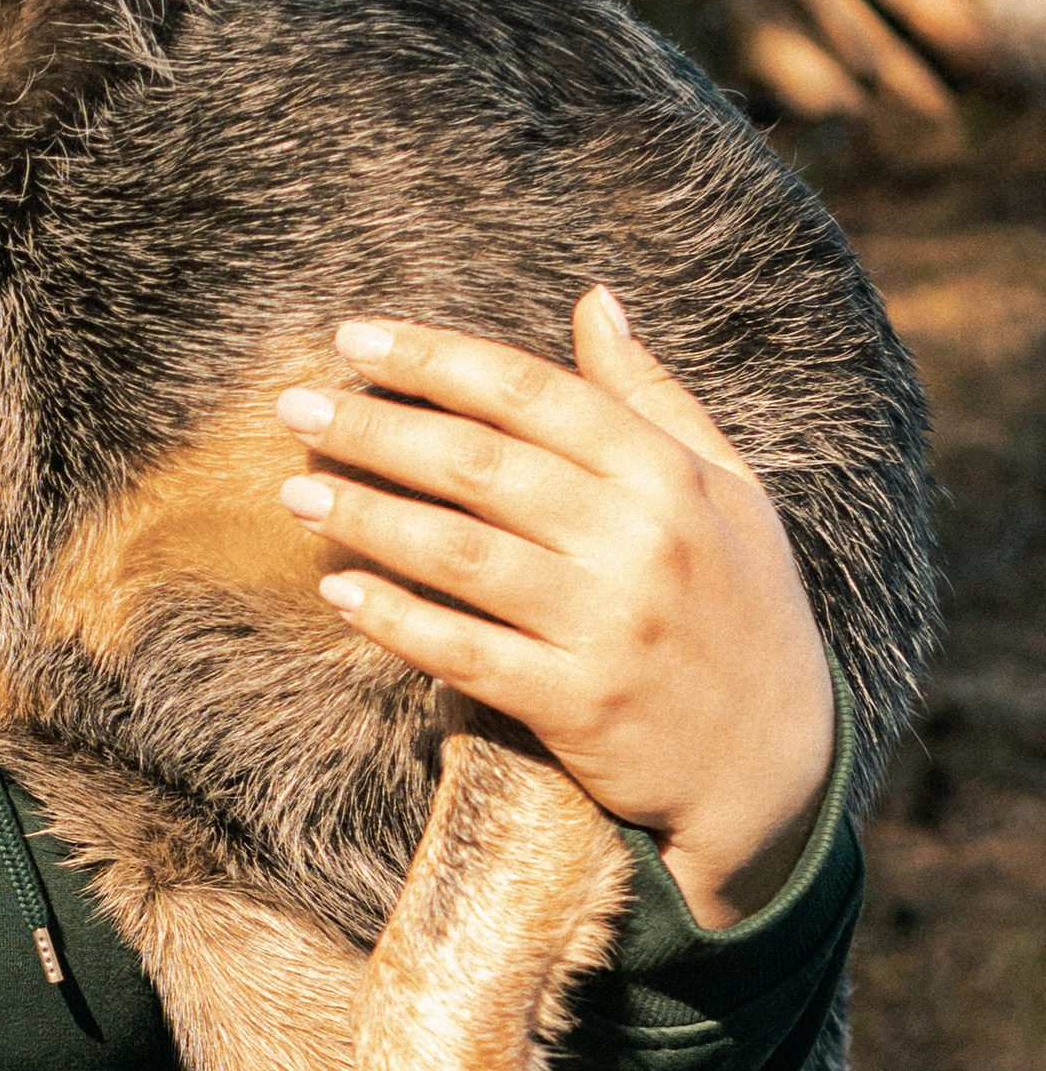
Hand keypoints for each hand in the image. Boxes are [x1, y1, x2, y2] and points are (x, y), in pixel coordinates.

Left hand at [273, 287, 834, 927]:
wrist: (775, 767)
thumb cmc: (741, 610)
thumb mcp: (729, 492)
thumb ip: (654, 398)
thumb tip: (595, 302)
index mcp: (669, 477)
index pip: (531, 394)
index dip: (434, 359)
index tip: (353, 337)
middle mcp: (641, 544)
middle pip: (481, 466)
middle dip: (376, 429)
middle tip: (296, 406)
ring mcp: (609, 628)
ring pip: (461, 555)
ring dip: (368, 516)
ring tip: (297, 489)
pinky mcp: (579, 707)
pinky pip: (466, 653)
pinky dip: (396, 619)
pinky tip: (339, 588)